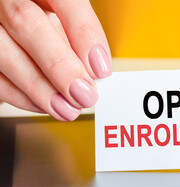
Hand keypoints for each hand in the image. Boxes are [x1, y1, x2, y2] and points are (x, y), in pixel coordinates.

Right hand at [0, 0, 111, 120]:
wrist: (6, 22)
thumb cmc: (38, 19)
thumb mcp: (59, 16)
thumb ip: (75, 34)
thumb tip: (96, 69)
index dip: (84, 32)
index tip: (101, 68)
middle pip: (27, 22)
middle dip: (61, 66)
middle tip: (85, 95)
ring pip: (4, 51)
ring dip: (40, 88)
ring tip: (67, 108)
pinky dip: (20, 95)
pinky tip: (42, 103)